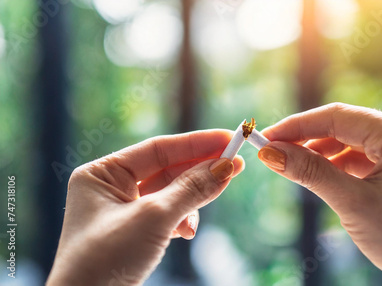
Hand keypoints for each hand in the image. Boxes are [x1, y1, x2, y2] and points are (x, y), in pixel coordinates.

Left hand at [47, 130, 244, 285]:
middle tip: (236, 164)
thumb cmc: (107, 259)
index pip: (158, 148)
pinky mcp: (135, 233)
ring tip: (213, 199)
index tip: (228, 139)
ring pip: (170, 193)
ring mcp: (123, 211)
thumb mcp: (153, 218)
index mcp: (102, 174)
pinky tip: (188, 231)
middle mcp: (111, 188)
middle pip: (167, 169)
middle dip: (200, 169)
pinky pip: (167, 215)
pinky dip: (183, 220)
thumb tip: (227, 166)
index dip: (196, 143)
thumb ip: (192, 189)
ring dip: (193, 199)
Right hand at [259, 103, 381, 284]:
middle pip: (348, 126)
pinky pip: (370, 155)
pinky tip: (324, 174)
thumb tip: (271, 152)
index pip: (339, 117)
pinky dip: (345, 164)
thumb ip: (310, 171)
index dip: (297, 126)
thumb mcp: (352, 204)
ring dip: (325, 152)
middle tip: (274, 152)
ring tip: (294, 165)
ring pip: (357, 140)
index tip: (267, 136)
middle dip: (309, 139)